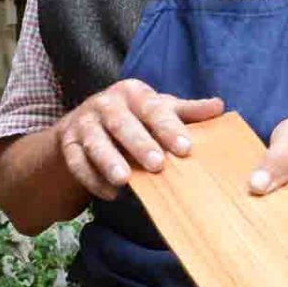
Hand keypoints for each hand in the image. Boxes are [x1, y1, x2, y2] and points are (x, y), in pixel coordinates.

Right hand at [56, 79, 223, 200]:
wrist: (85, 124)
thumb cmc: (134, 117)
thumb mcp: (158, 109)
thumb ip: (187, 111)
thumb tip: (220, 107)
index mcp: (132, 92)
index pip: (152, 109)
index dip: (168, 127)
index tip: (185, 148)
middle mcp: (105, 104)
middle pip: (122, 124)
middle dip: (139, 144)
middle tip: (158, 164)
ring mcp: (84, 124)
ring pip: (95, 143)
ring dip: (109, 161)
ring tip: (125, 180)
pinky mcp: (68, 145)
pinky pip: (77, 163)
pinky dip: (92, 179)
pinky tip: (110, 193)